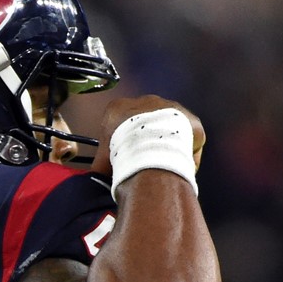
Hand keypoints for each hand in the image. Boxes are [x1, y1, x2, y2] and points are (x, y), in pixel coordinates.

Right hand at [90, 95, 205, 176]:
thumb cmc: (122, 152)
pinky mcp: (190, 119)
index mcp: (119, 107)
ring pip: (171, 128)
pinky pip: (190, 138)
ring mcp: (170, 107)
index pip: (121, 123)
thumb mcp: (103, 160)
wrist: (149, 147)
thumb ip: (101, 166)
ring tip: (166, 165)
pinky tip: (182, 165)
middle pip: (148, 123)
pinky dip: (187, 152)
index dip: (125, 142)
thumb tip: (93, 180)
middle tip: (147, 161)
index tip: (127, 156)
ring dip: (169, 144)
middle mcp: (145, 101)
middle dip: (149, 140)